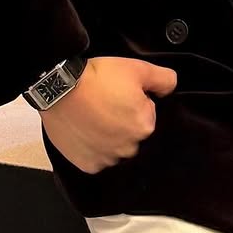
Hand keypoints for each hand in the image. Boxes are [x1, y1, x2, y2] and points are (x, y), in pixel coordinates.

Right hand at [39, 56, 176, 173]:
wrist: (61, 88)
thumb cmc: (98, 78)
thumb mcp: (138, 68)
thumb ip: (164, 79)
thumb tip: (171, 88)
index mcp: (144, 126)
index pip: (146, 115)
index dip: (134, 101)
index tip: (119, 93)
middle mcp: (129, 148)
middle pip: (131, 134)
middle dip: (122, 121)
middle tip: (105, 103)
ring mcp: (107, 159)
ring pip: (114, 148)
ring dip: (108, 136)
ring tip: (93, 116)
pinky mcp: (88, 164)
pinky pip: (96, 158)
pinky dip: (92, 147)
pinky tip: (85, 130)